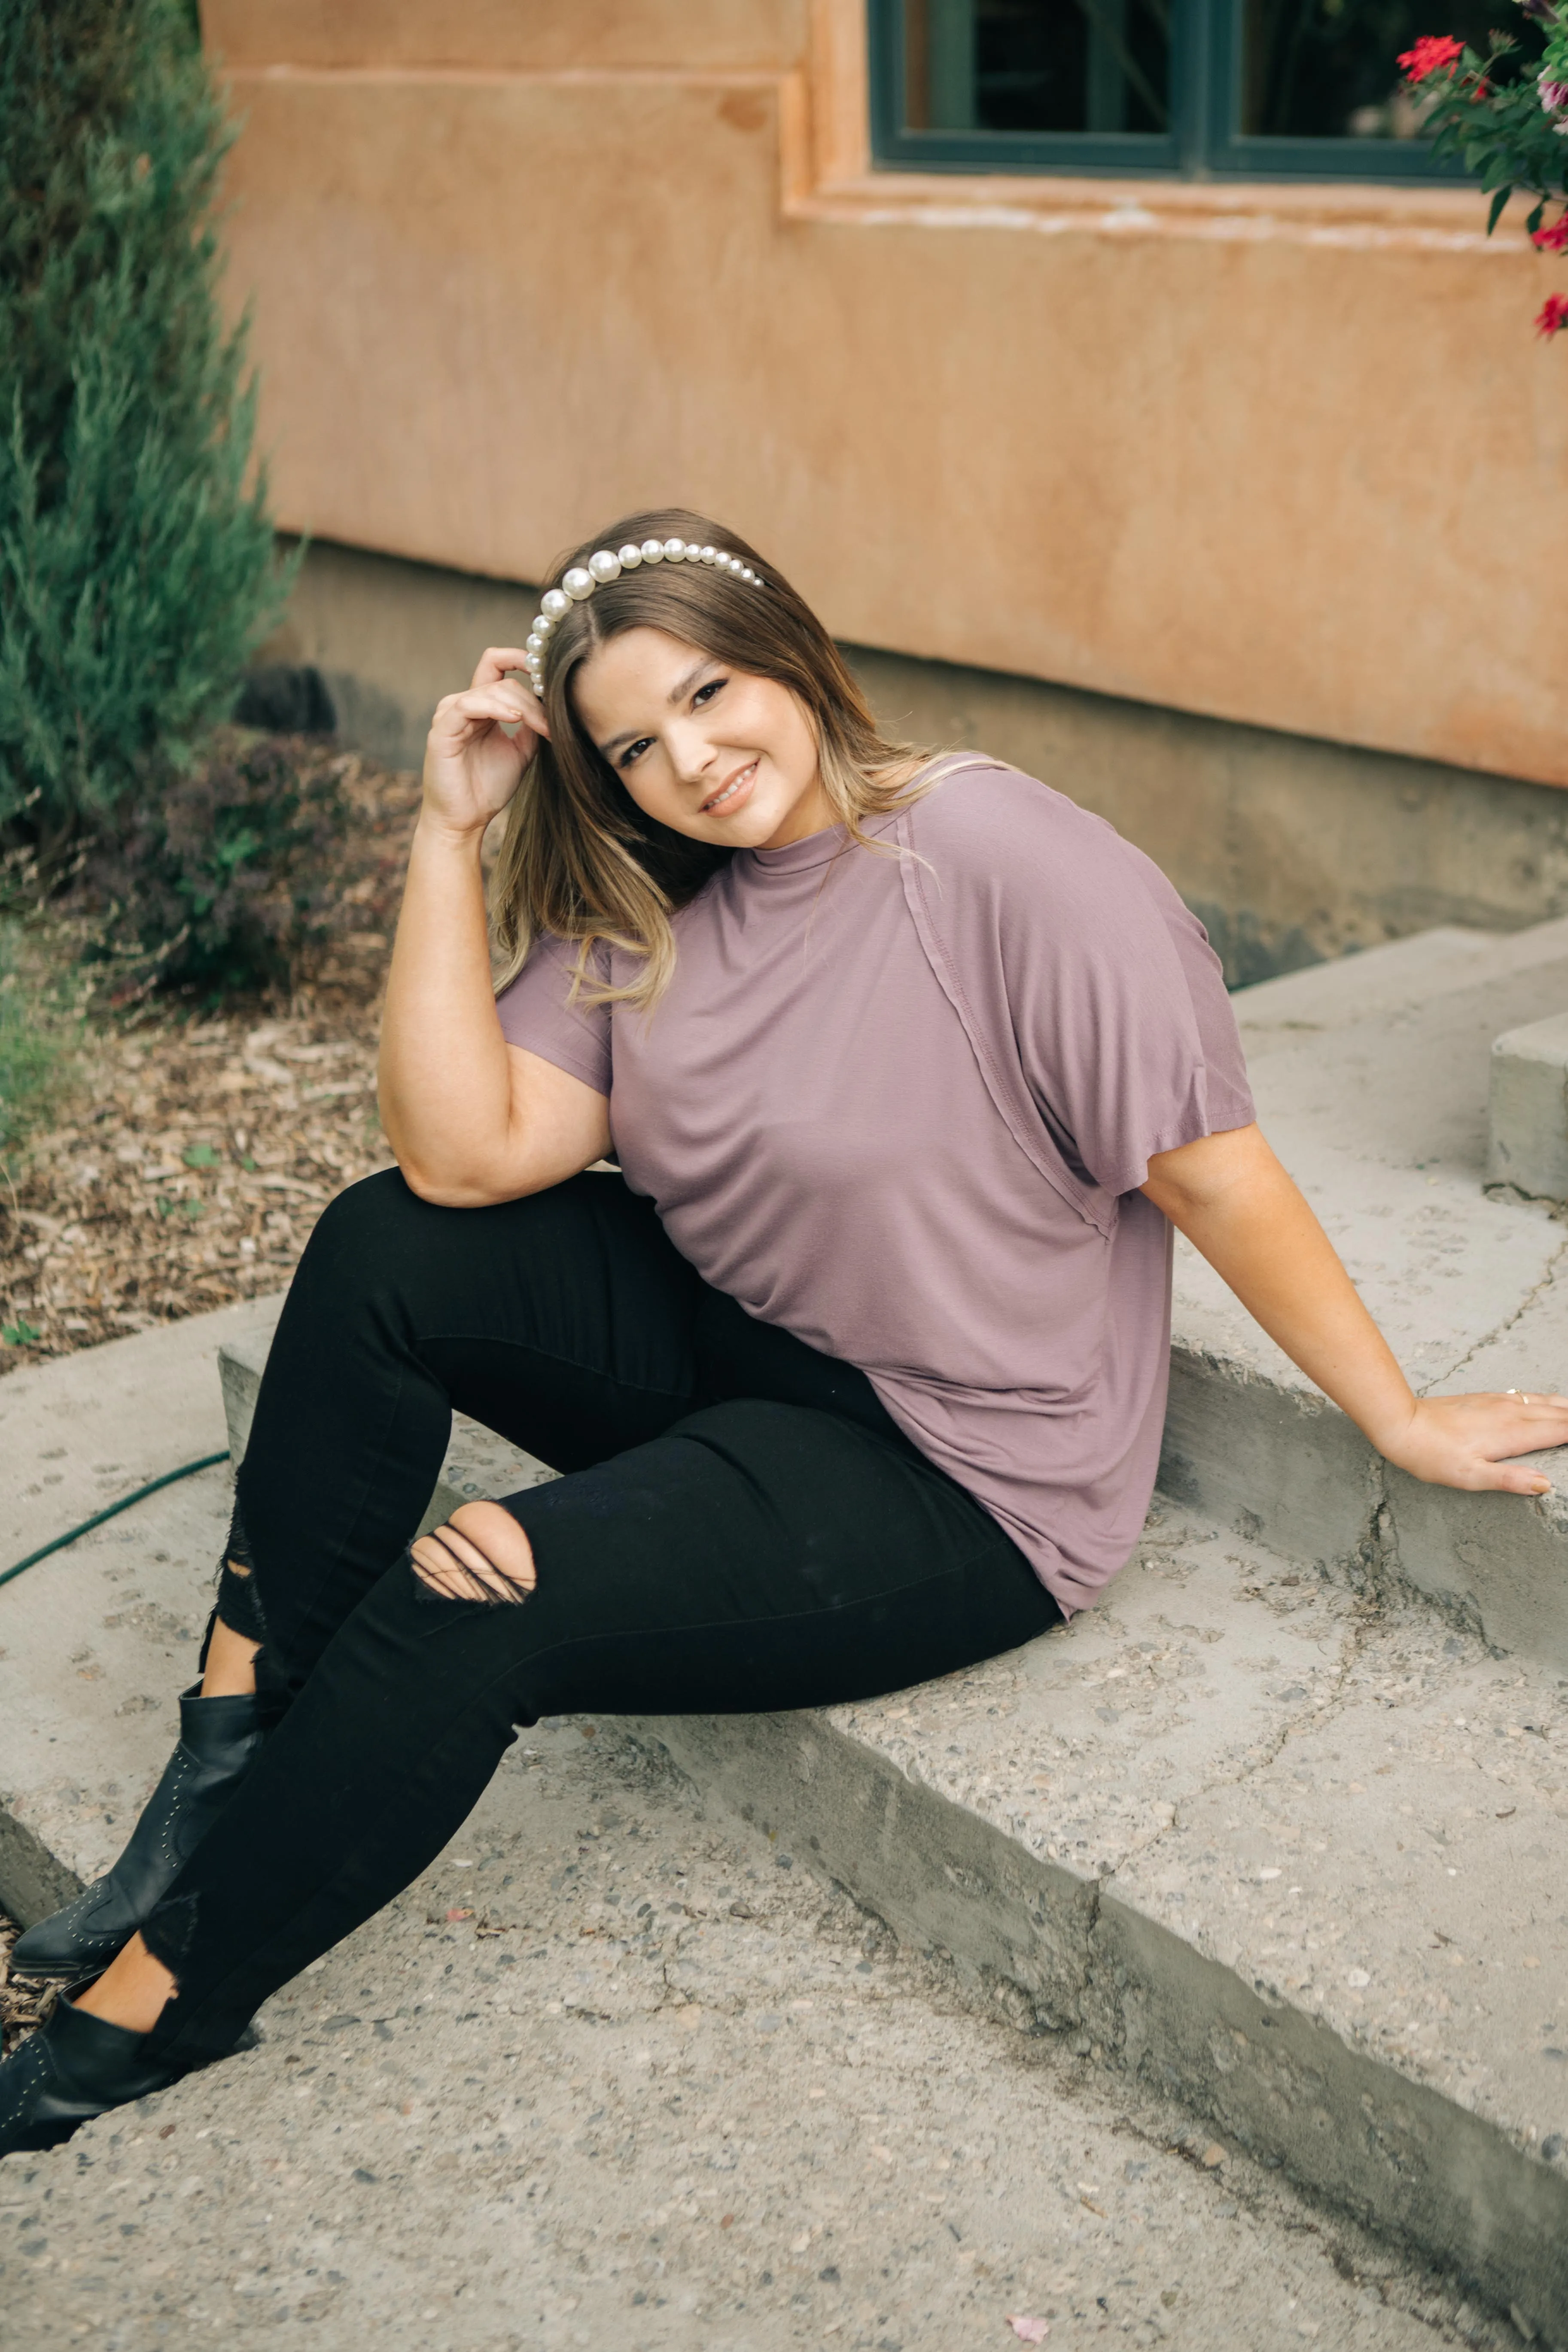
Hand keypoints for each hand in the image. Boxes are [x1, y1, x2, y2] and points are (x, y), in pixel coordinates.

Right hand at [421, 647, 548, 841]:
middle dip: (534, 699)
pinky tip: (515, 719)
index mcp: (481, 706)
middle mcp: (463, 704)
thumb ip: (532, 725)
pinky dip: (494, 707)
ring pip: (490, 689)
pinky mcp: (442, 729)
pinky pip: (468, 705)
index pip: (498, 664)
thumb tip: (552, 705)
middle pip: (503, 680)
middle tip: (554, 724)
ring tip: (541, 727)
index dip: (522, 660)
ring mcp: (450, 714)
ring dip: (522, 705)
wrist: (464, 820)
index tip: (550, 673)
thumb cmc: (488, 789)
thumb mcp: (521, 751)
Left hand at [1375, 1390, 1567, 1494]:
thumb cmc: (1433, 1456)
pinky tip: (1548, 1401)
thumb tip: (1545, 1484)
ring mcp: (1499, 1403)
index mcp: (1513, 1434)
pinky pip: (1527, 1396)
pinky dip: (1547, 1399)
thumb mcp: (1470, 1477)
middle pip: (1559, 1413)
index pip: (1562, 1430)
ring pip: (1544, 1402)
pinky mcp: (1487, 1398)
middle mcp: (1511, 1413)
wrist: (1402, 1424)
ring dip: (1566, 1406)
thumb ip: (1509, 1480)